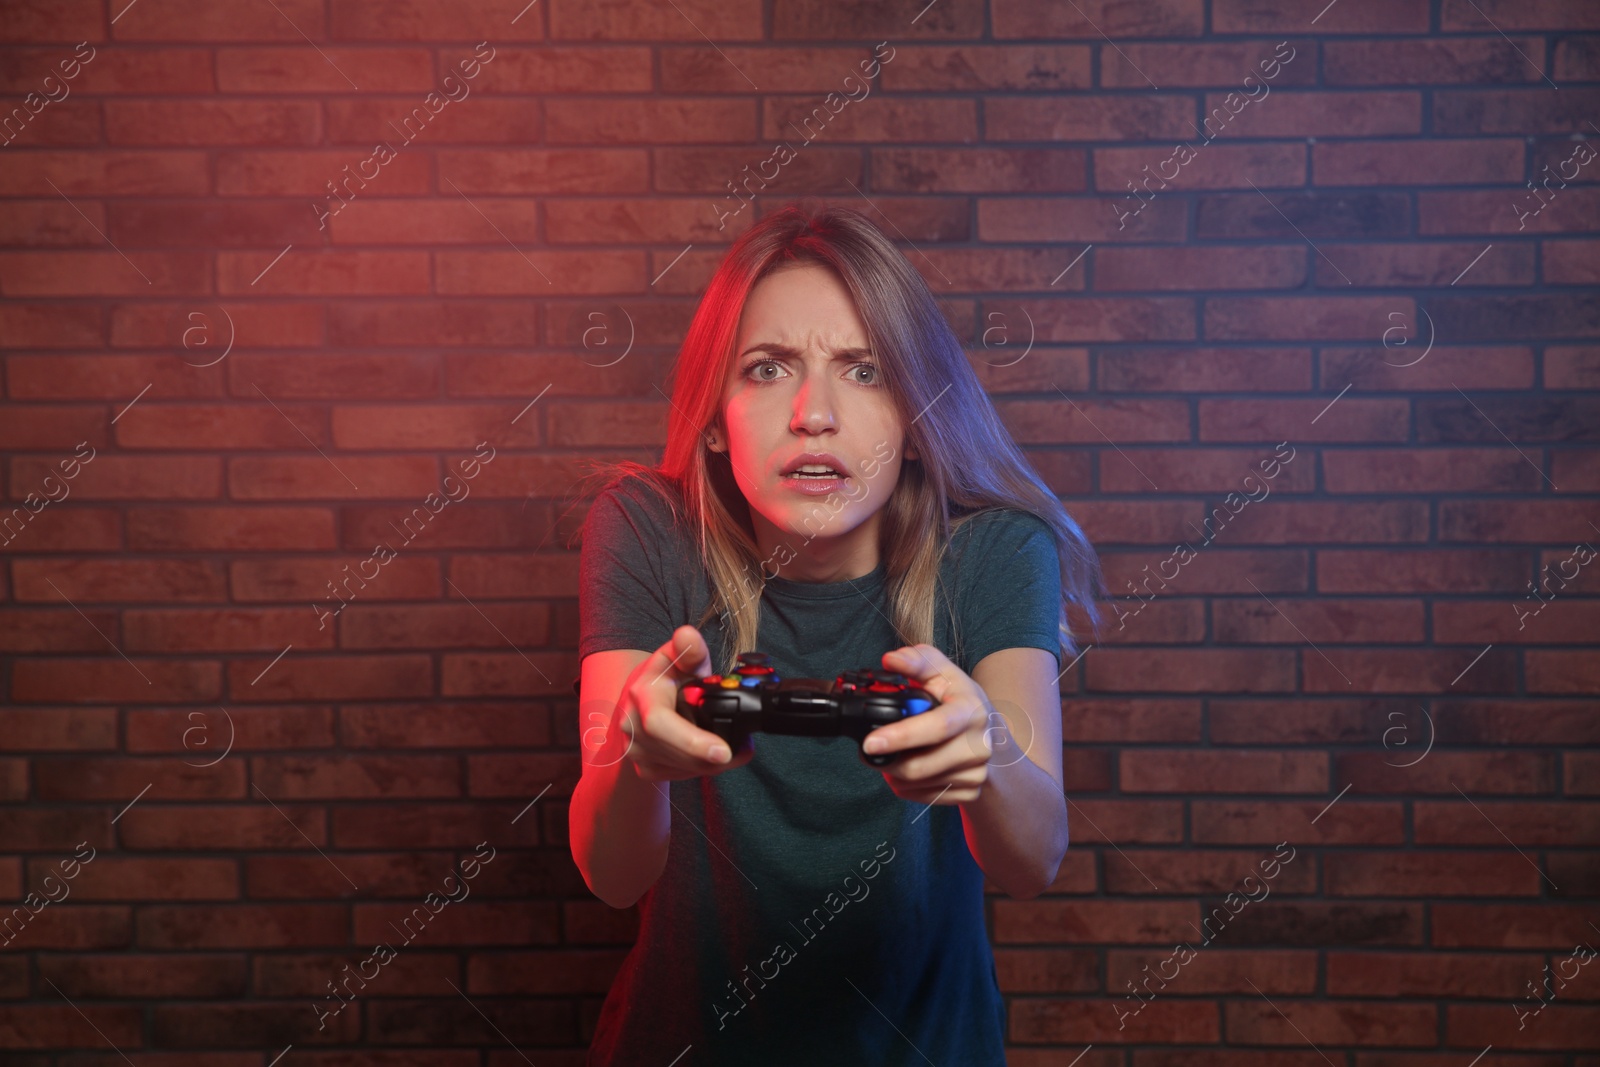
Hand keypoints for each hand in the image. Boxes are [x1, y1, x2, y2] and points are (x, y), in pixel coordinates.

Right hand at [609, 625, 755, 781]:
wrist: (633, 707)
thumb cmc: (660, 680)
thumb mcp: (673, 657)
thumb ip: (687, 649)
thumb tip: (689, 635)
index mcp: (640, 697)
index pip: (660, 725)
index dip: (692, 741)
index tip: (723, 751)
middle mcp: (633, 729)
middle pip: (680, 754)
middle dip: (716, 755)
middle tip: (745, 747)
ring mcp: (637, 753)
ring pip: (685, 768)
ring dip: (715, 762)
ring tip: (737, 745)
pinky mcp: (645, 770)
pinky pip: (682, 775)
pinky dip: (704, 767)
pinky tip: (714, 752)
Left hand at [866, 643, 992, 804]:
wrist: (994, 739)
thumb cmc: (961, 702)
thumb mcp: (945, 674)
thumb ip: (918, 661)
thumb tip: (891, 660)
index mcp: (972, 711)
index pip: (937, 727)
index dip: (901, 736)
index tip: (870, 742)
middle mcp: (979, 745)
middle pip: (920, 766)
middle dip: (887, 761)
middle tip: (869, 750)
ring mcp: (976, 773)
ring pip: (917, 784)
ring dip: (893, 773)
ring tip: (889, 756)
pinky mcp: (969, 792)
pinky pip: (923, 797)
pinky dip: (906, 786)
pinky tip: (906, 769)